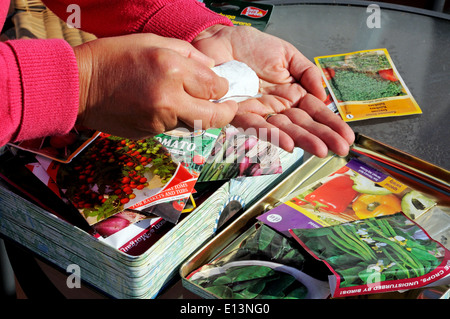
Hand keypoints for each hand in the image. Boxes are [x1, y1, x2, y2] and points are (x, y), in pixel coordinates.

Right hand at [74, 33, 237, 138]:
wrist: (78, 86)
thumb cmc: (113, 57)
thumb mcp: (152, 42)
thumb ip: (189, 53)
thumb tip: (213, 69)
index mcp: (172, 69)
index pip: (215, 87)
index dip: (223, 88)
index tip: (222, 87)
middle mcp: (169, 99)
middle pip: (214, 117)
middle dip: (226, 112)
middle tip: (229, 108)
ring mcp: (159, 121)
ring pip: (194, 124)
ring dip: (197, 114)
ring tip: (185, 100)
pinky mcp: (149, 134)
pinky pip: (174, 128)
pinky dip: (176, 119)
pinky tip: (161, 106)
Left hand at [192, 25, 353, 156]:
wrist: (222, 39)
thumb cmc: (252, 46)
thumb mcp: (288, 55)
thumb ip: (308, 73)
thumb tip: (323, 96)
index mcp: (291, 94)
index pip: (314, 112)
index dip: (330, 124)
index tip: (347, 137)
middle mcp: (277, 107)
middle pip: (302, 124)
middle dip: (322, 137)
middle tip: (340, 149)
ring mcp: (260, 111)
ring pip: (284, 129)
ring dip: (303, 140)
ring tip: (321, 150)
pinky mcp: (238, 112)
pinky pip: (257, 125)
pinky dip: (272, 134)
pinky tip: (289, 143)